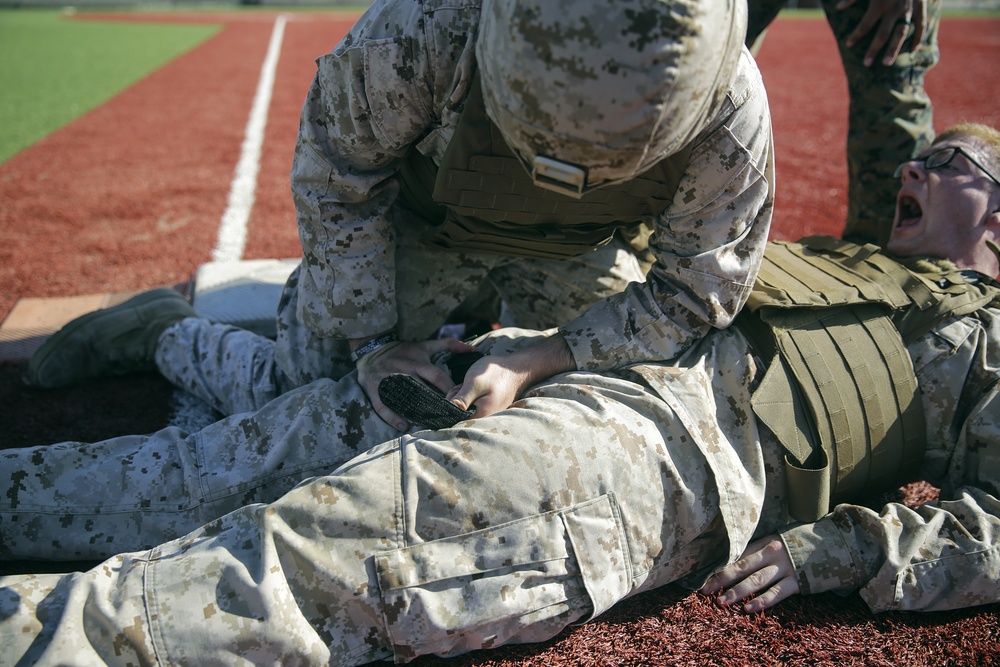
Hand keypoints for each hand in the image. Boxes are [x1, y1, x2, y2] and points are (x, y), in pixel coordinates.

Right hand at [356, 336, 475, 430]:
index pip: (436, 376)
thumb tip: (471, 348)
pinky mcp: (374, 389)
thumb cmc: (403, 351)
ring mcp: (388, 380)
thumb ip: (448, 345)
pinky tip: (405, 426)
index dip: (448, 388)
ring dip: (416, 412)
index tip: (460, 400)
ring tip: (429, 423)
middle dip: (435, 403)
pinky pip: (383, 405)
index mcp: (417, 362)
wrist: (372, 350)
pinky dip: (392, 417)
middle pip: (422, 389)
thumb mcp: (424, 345)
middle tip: (448, 416)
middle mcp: (403, 371)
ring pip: (404, 398)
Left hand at [448, 333, 574, 418]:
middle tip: (465, 385)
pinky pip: (472, 403)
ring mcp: (488, 412)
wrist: (517, 367)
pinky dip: (470, 393)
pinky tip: (475, 385)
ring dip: (462, 394)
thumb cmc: (496, 373)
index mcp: (481, 415)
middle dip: (456, 398)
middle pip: (458, 412)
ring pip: (464, 406)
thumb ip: (460, 400)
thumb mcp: (474, 383)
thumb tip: (446, 414)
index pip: (455, 418)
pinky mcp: (488, 406)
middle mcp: (485, 418)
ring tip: (471, 383)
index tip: (456, 392)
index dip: (450, 404)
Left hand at [700, 535, 799, 612]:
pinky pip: (776, 594)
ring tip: (722, 602)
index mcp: (764, 543)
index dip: (719, 566)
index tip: (702, 575)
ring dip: (738, 592)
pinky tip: (748, 609)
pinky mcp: (797, 582)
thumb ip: (757, 551)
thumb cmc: (797, 546)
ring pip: (756, 581)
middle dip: (722, 579)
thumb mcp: (776, 542)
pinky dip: (761, 602)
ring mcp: (784, 568)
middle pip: (742, 567)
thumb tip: (731, 560)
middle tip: (705, 590)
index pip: (736, 555)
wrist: (831, 546)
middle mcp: (771, 554)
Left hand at [839, 0, 925, 66]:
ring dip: (894, 49)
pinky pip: (921, 24)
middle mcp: (894, 8)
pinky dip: (918, 36)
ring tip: (886, 63)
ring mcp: (908, 8)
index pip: (865, 25)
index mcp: (880, 3)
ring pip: (901, 33)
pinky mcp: (921, 6)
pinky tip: (913, 49)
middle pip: (882, 34)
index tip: (848, 44)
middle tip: (866, 64)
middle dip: (873, 49)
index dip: (856, 35)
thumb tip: (838, 7)